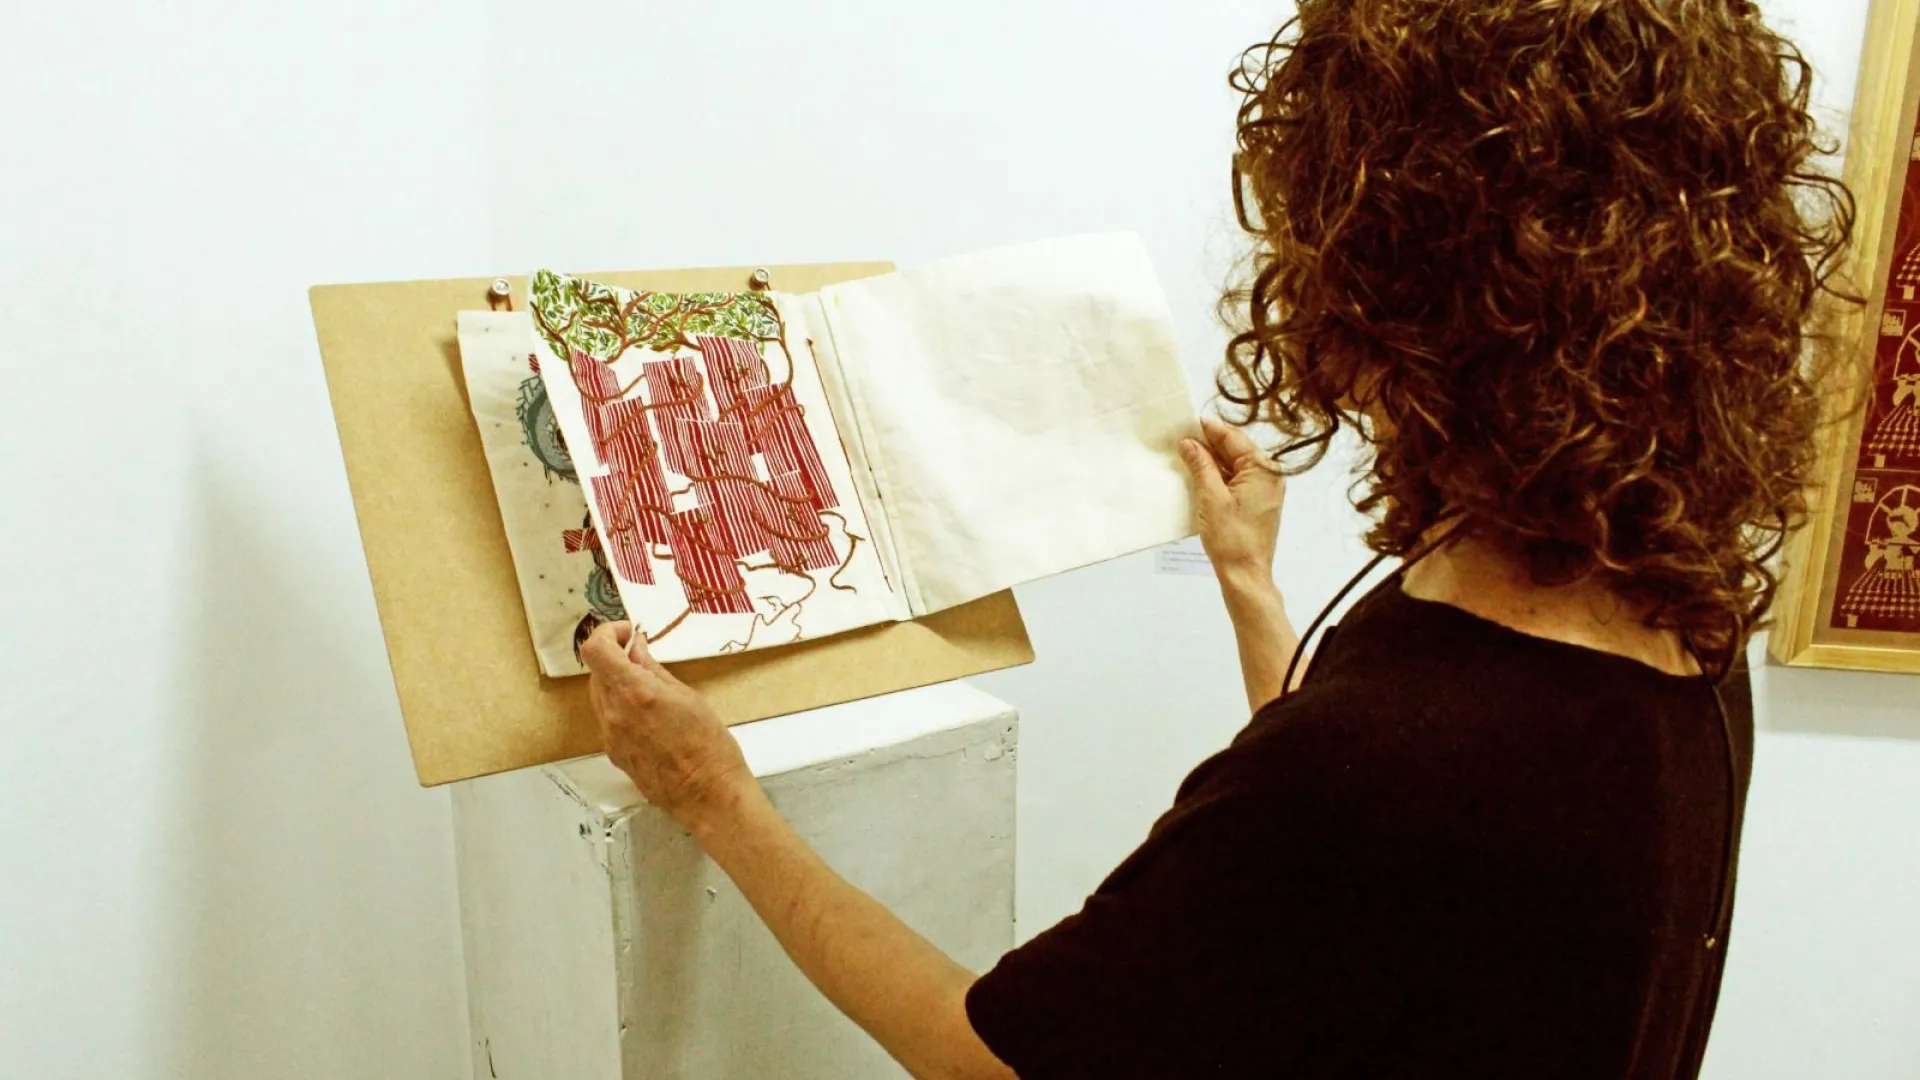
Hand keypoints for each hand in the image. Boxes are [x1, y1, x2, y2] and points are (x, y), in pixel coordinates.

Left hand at [581, 621, 752, 821]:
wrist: (707, 794)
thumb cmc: (709, 746)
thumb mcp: (687, 696)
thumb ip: (654, 670)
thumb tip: (636, 649)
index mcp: (635, 692)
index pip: (595, 649)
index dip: (607, 633)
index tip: (628, 634)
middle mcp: (614, 713)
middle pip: (597, 671)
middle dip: (616, 659)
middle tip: (643, 658)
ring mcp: (610, 735)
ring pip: (600, 695)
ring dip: (617, 683)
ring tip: (649, 688)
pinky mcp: (613, 753)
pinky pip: (608, 719)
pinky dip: (621, 707)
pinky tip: (649, 716)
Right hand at [1180, 415, 1284, 582]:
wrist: (1245, 575)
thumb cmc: (1231, 539)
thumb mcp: (1211, 497)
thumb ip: (1201, 465)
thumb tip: (1189, 443)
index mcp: (1264, 470)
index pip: (1234, 438)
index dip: (1210, 429)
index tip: (1188, 421)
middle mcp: (1269, 476)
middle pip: (1236, 450)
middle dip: (1209, 444)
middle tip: (1181, 437)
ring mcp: (1264, 490)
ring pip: (1234, 465)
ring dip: (1211, 461)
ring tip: (1185, 454)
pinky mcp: (1257, 503)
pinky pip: (1236, 481)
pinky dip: (1218, 476)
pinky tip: (1198, 474)